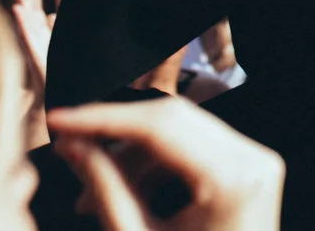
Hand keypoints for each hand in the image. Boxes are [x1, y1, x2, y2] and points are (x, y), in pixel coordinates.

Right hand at [51, 97, 283, 230]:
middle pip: (172, 121)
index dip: (102, 118)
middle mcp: (255, 159)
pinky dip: (156, 166)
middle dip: (114, 134)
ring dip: (131, 157)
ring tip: (90, 197)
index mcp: (233, 178)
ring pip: (181, 133)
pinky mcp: (251, 169)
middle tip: (67, 149)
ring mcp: (258, 162)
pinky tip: (123, 194)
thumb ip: (107, 188)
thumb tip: (72, 144)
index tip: (56, 120)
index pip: (159, 126)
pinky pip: (195, 150)